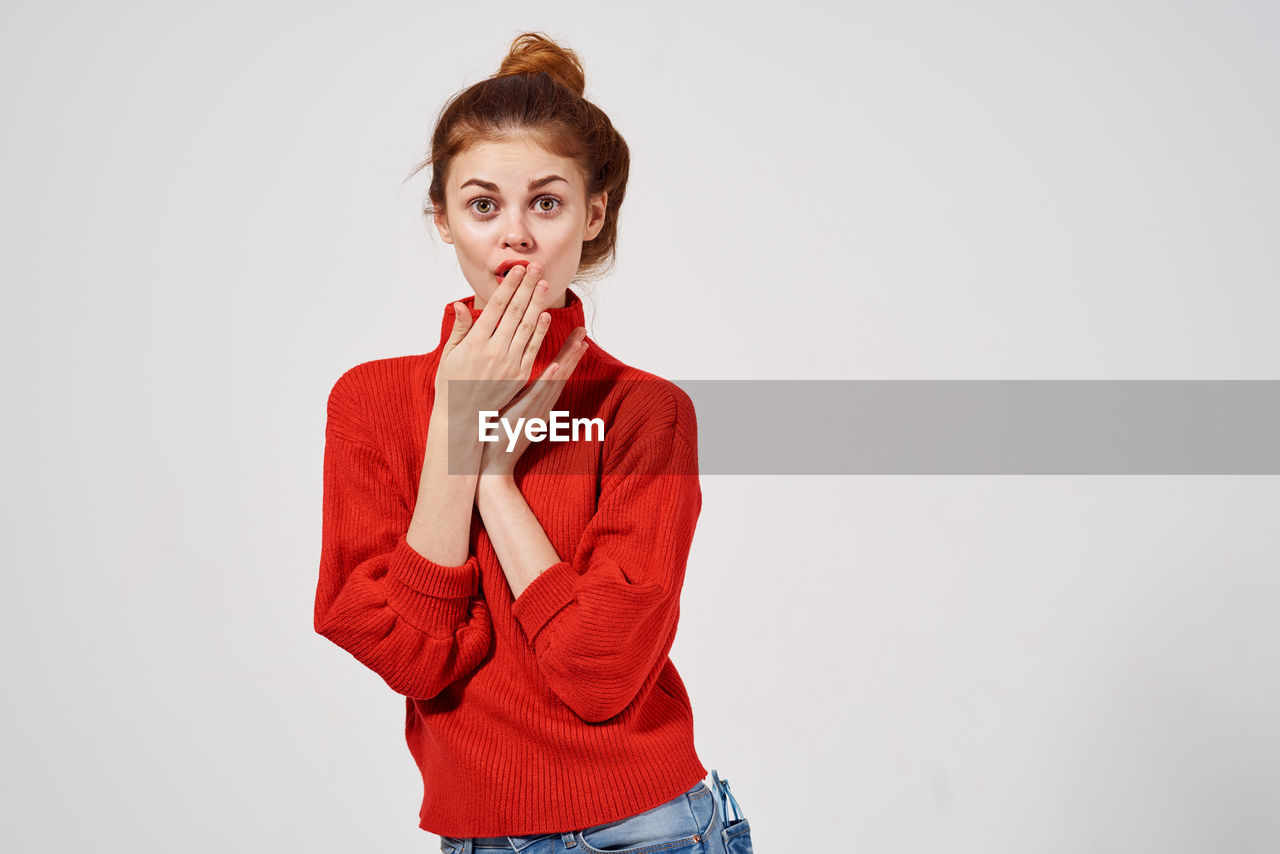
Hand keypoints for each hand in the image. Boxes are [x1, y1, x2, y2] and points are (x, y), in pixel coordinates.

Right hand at [433, 262, 557, 414]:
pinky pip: (532, 350)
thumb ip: (459, 329)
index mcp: (474, 343)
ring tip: (544, 284)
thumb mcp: (449, 355)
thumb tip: (461, 304)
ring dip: (536, 304)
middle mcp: (492, 351)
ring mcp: (507, 364)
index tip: (516, 270)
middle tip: (535, 267)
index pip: (494, 307)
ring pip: (526, 328)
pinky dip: (539, 332)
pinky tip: (545, 316)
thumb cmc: (451, 386)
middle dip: (526, 287)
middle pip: (513, 312)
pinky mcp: (518, 377)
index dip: (508, 286)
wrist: (461, 420)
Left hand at [478, 328, 589, 477]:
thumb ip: (518, 398)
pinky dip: (549, 379)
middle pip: (562, 374)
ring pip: (555, 380)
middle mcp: (542, 406)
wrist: (492, 467)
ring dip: (567, 360)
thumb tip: (518, 383)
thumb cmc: (496, 441)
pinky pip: (538, 393)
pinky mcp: (524, 414)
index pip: (557, 375)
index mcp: (539, 405)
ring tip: (579, 341)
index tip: (577, 338)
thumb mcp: (510, 414)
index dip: (568, 356)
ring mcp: (535, 410)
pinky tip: (556, 365)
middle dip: (573, 352)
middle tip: (583, 331)